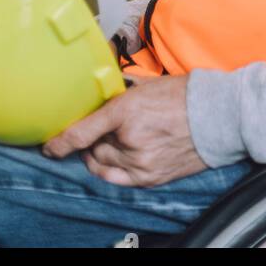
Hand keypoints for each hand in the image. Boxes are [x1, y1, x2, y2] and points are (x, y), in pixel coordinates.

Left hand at [41, 74, 205, 186]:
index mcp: (126, 110)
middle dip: (92, 141)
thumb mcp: (147, 85)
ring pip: (104, 164)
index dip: (60, 142)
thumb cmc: (184, 95)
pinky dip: (112, 171)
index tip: (49, 147)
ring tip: (113, 143)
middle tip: (100, 132)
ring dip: (102, 155)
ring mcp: (141, 161)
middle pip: (93, 149)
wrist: (217, 116)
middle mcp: (130, 139)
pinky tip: (115, 161)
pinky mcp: (151, 177)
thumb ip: (120, 94)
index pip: (82, 133)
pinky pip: (119, 179)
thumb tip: (100, 95)